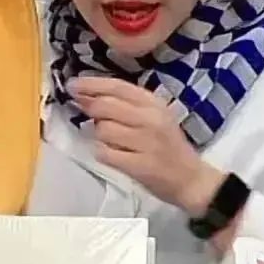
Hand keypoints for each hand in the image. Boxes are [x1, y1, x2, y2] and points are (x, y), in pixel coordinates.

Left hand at [68, 77, 223, 214]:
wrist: (190, 178)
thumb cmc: (168, 145)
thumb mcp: (155, 116)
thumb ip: (126, 105)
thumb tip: (87, 96)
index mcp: (154, 104)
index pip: (118, 87)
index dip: (92, 84)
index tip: (73, 84)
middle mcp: (150, 119)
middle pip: (105, 106)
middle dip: (90, 108)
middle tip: (85, 112)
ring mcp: (145, 142)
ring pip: (102, 130)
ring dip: (100, 136)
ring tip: (113, 141)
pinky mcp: (139, 165)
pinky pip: (105, 153)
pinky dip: (104, 154)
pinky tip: (115, 155)